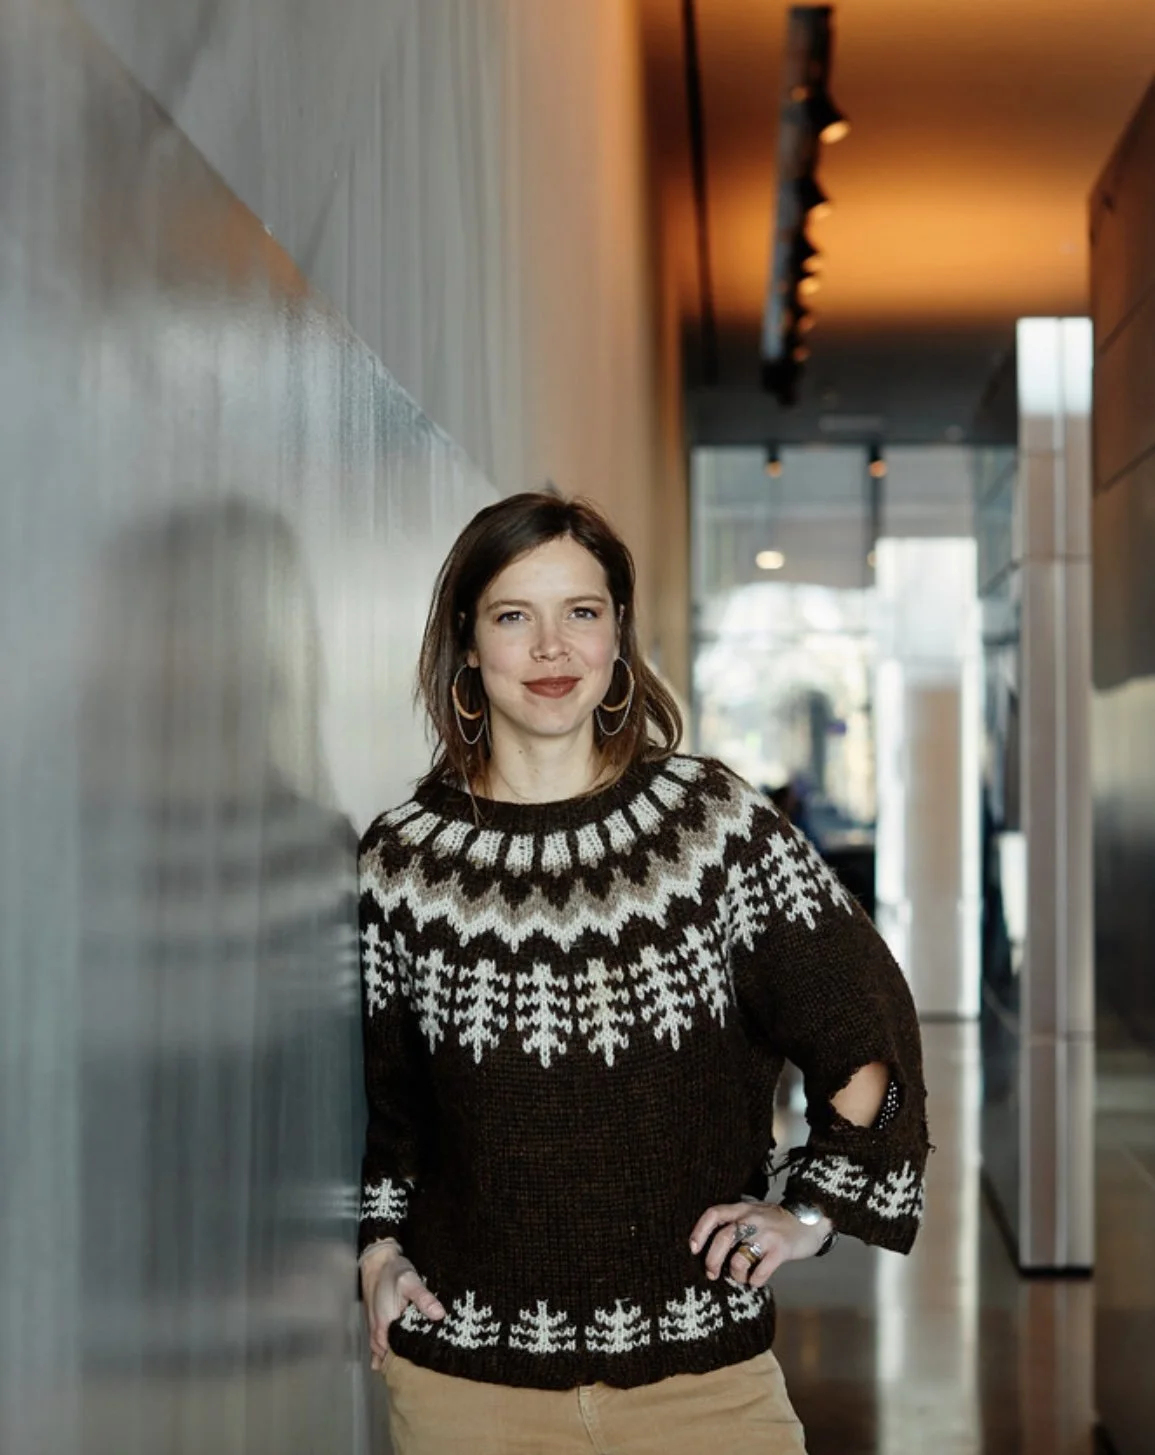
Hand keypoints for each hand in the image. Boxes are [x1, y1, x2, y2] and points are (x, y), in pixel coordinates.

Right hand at [360, 1244, 445, 1371]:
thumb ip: (424, 1298)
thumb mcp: (410, 1282)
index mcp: (385, 1326)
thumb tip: (440, 1315)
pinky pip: (379, 1344)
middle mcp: (377, 1331)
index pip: (395, 1354)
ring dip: (394, 1357)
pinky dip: (385, 1351)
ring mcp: (375, 1328)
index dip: (409, 1362)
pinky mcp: (377, 1323)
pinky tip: (395, 1356)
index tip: (426, 1367)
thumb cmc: (393, 1271)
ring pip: (382, 1351)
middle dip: (402, 1363)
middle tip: (422, 1370)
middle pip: (388, 1356)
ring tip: (411, 1367)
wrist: (377, 1261)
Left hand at [689, 1201, 831, 1288]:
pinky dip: (754, 1281)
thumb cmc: (776, 1221)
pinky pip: (760, 1272)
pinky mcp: (781, 1250)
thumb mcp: (754, 1213)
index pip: (714, 1214)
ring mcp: (767, 1234)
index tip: (693, 1249)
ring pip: (739, 1259)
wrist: (810, 1220)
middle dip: (712, 1260)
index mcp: (742, 1208)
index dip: (699, 1231)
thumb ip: (736, 1223)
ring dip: (736, 1274)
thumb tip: (710, 1249)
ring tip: (741, 1277)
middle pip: (723, 1238)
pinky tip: (756, 1281)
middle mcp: (752, 1219)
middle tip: (711, 1274)